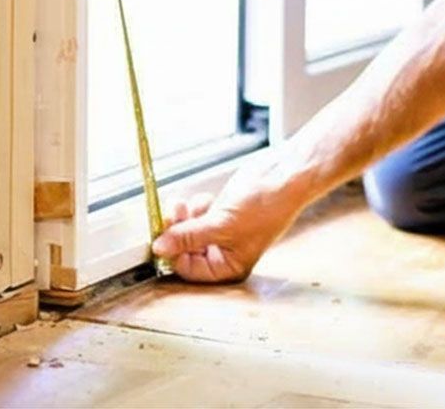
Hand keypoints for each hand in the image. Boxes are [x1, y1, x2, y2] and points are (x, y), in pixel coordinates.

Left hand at [151, 158, 303, 282]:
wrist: (285, 175)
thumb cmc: (265, 206)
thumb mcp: (221, 225)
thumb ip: (188, 237)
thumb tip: (160, 248)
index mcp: (230, 267)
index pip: (189, 269)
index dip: (172, 252)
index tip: (160, 232)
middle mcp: (226, 254)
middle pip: (186, 250)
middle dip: (177, 230)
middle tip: (171, 212)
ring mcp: (224, 233)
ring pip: (189, 231)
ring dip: (184, 217)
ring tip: (186, 203)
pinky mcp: (222, 214)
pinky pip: (198, 216)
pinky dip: (196, 207)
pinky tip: (204, 199)